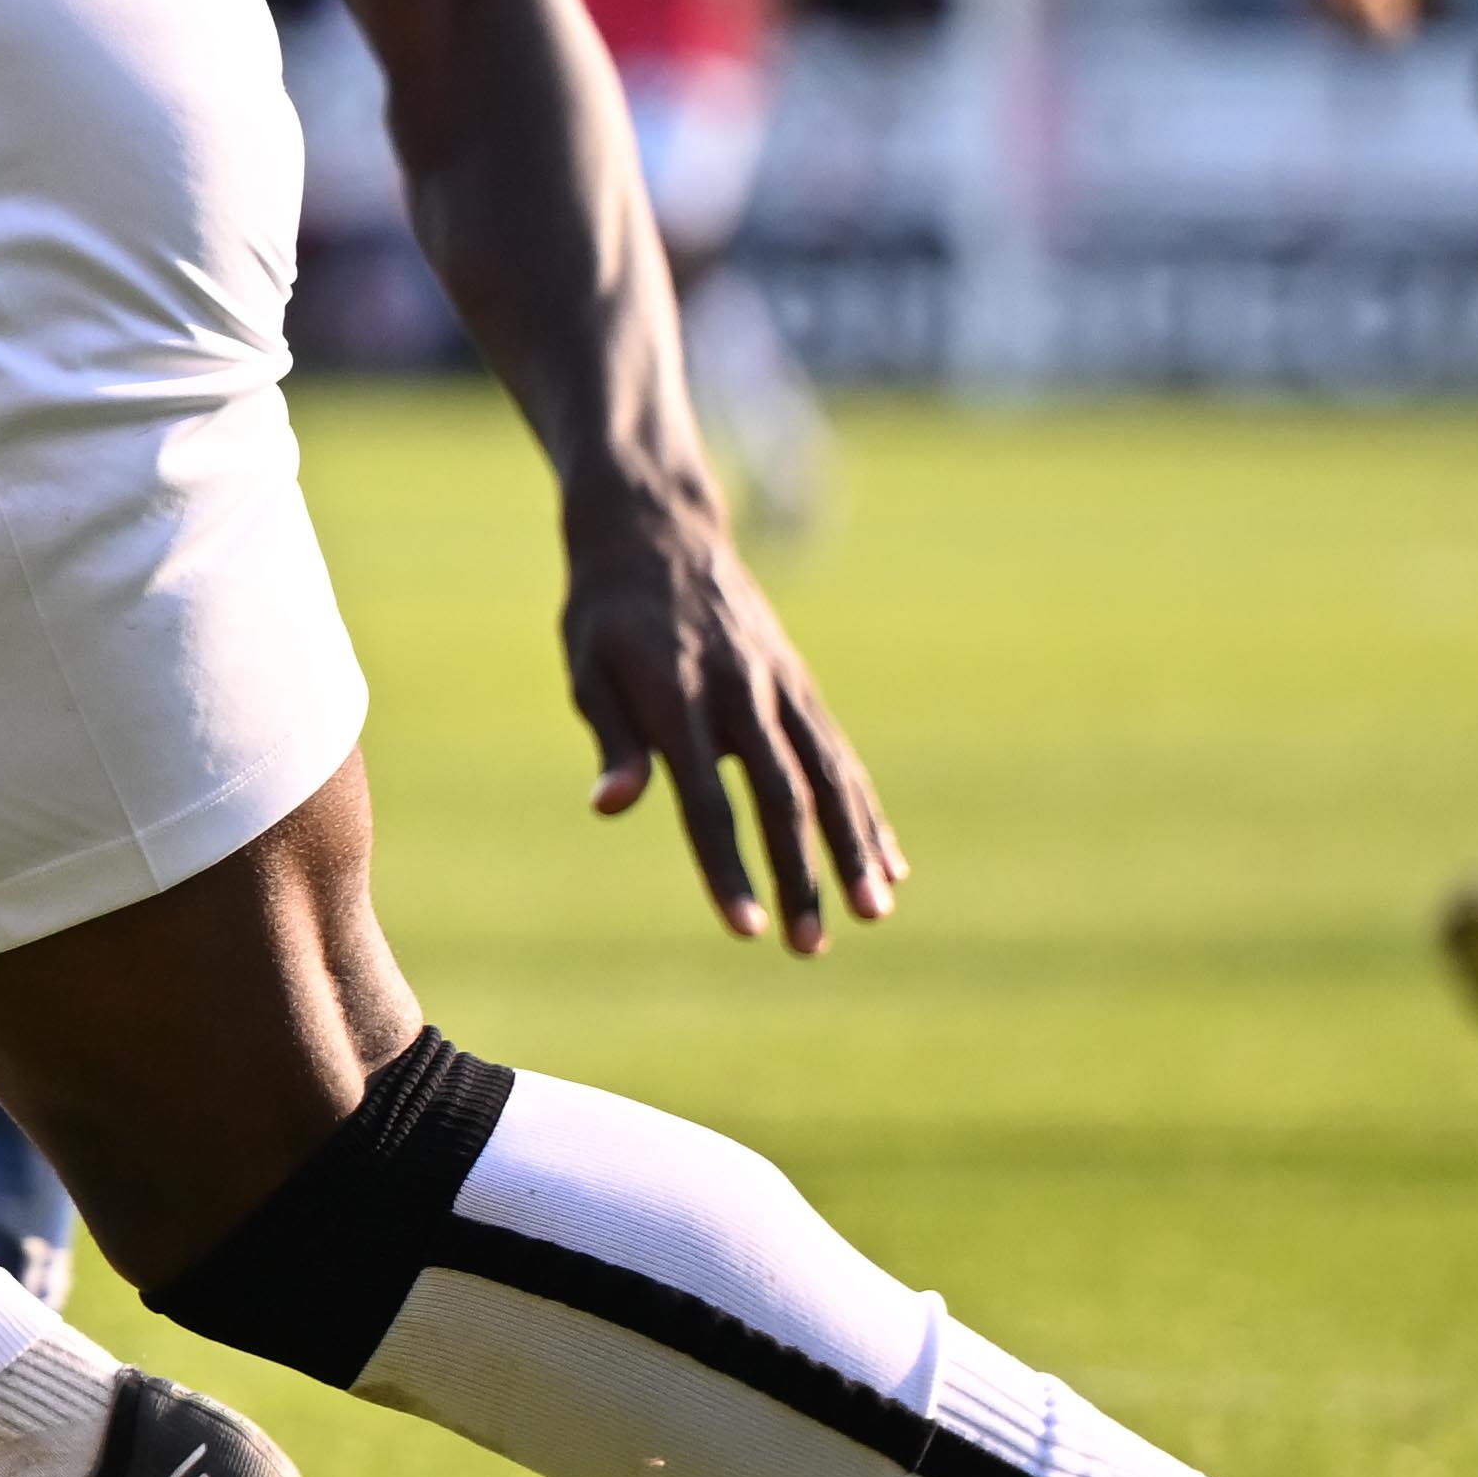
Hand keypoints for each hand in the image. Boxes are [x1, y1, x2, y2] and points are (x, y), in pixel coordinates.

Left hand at [564, 488, 902, 955]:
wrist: (658, 530)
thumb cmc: (607, 616)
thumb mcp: (589, 667)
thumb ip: (611, 738)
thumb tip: (610, 806)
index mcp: (678, 697)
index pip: (705, 800)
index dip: (726, 867)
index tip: (745, 929)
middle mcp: (741, 692)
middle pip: (780, 796)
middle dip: (799, 874)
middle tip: (809, 947)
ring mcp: (781, 686)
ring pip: (829, 775)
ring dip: (853, 847)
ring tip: (875, 912)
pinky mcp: (800, 684)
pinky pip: (840, 754)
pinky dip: (866, 809)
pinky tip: (888, 864)